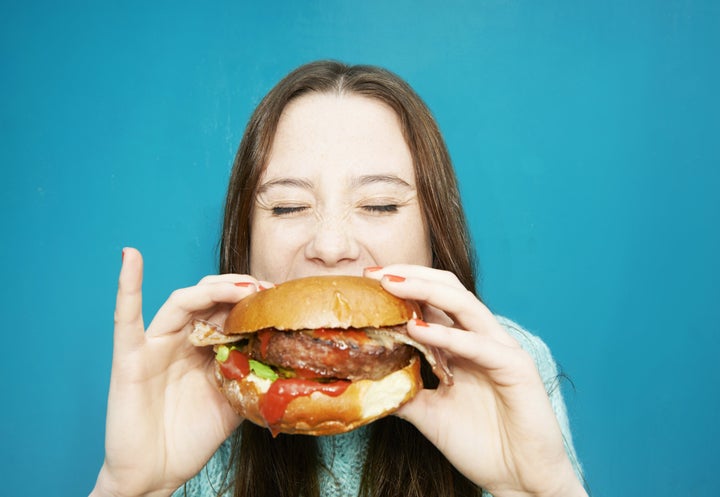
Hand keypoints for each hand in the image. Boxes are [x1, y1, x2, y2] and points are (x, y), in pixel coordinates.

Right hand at [91, 248, 265, 496]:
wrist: (156, 473)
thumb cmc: (191, 438)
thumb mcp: (234, 402)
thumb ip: (251, 375)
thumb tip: (287, 359)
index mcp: (205, 348)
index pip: (230, 311)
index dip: (254, 300)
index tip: (281, 296)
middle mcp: (181, 340)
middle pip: (209, 299)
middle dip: (240, 290)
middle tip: (267, 290)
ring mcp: (155, 345)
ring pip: (183, 302)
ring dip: (213, 289)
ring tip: (241, 287)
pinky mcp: (130, 357)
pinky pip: (125, 319)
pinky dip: (127, 285)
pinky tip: (130, 258)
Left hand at [364, 265, 586, 496]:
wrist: (520, 480)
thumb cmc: (482, 444)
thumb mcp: (429, 413)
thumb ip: (405, 390)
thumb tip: (366, 379)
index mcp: (462, 345)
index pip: (432, 301)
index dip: (402, 287)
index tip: (367, 282)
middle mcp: (481, 339)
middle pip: (448, 290)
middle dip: (411, 276)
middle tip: (375, 273)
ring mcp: (500, 349)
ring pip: (464, 305)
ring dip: (426, 290)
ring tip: (391, 285)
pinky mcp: (516, 368)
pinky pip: (479, 345)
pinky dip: (448, 336)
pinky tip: (418, 330)